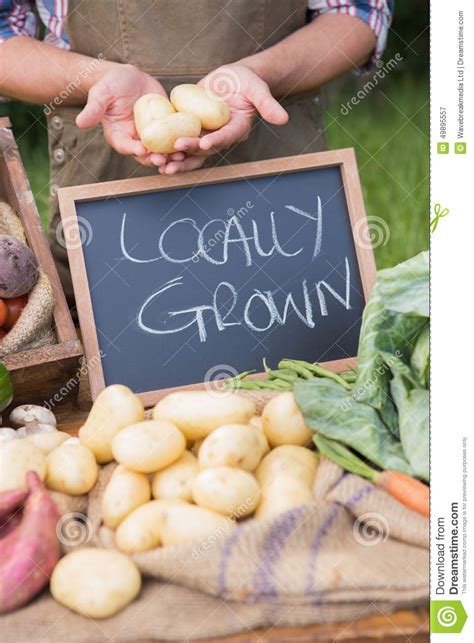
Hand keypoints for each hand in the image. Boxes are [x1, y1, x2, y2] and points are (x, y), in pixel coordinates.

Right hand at [76, 64, 184, 167]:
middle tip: (166, 160)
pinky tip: (192, 143)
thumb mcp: (102, 94)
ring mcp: (152, 137)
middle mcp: (136, 141)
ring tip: (181, 156)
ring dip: (171, 156)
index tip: (143, 150)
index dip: (134, 150)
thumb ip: (94, 109)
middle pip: (146, 155)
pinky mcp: (165, 130)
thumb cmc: (111, 84)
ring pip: (162, 151)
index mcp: (119, 136)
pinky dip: (181, 143)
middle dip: (156, 159)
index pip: (126, 147)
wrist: (129, 79)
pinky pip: (173, 139)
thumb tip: (80, 123)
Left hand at [160, 64, 288, 174]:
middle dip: (188, 154)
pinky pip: (178, 136)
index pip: (225, 137)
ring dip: (175, 157)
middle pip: (203, 150)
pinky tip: (151, 148)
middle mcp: (219, 136)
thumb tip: (283, 119)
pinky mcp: (191, 126)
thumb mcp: (258, 90)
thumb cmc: (248, 82)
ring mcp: (204, 133)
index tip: (205, 143)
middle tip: (173, 156)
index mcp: (236, 130)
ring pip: (189, 150)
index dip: (216, 141)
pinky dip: (166, 144)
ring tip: (159, 163)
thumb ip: (268, 105)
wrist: (234, 79)